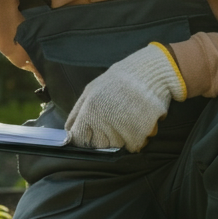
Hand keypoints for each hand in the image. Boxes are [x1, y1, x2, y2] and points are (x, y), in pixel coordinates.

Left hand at [65, 42, 186, 151]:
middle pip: (98, 145)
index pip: (79, 139)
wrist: (148, 72)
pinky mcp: (139, 132)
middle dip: (104, 139)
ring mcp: (122, 127)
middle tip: (113, 124)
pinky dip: (138, 139)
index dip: (83, 140)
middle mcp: (103, 120)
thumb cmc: (118, 80)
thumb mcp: (91, 90)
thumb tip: (69, 132)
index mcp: (89, 109)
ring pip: (117, 146)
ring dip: (122, 138)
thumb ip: (78, 112)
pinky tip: (139, 123)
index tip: (90, 136)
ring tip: (128, 119)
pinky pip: (135, 146)